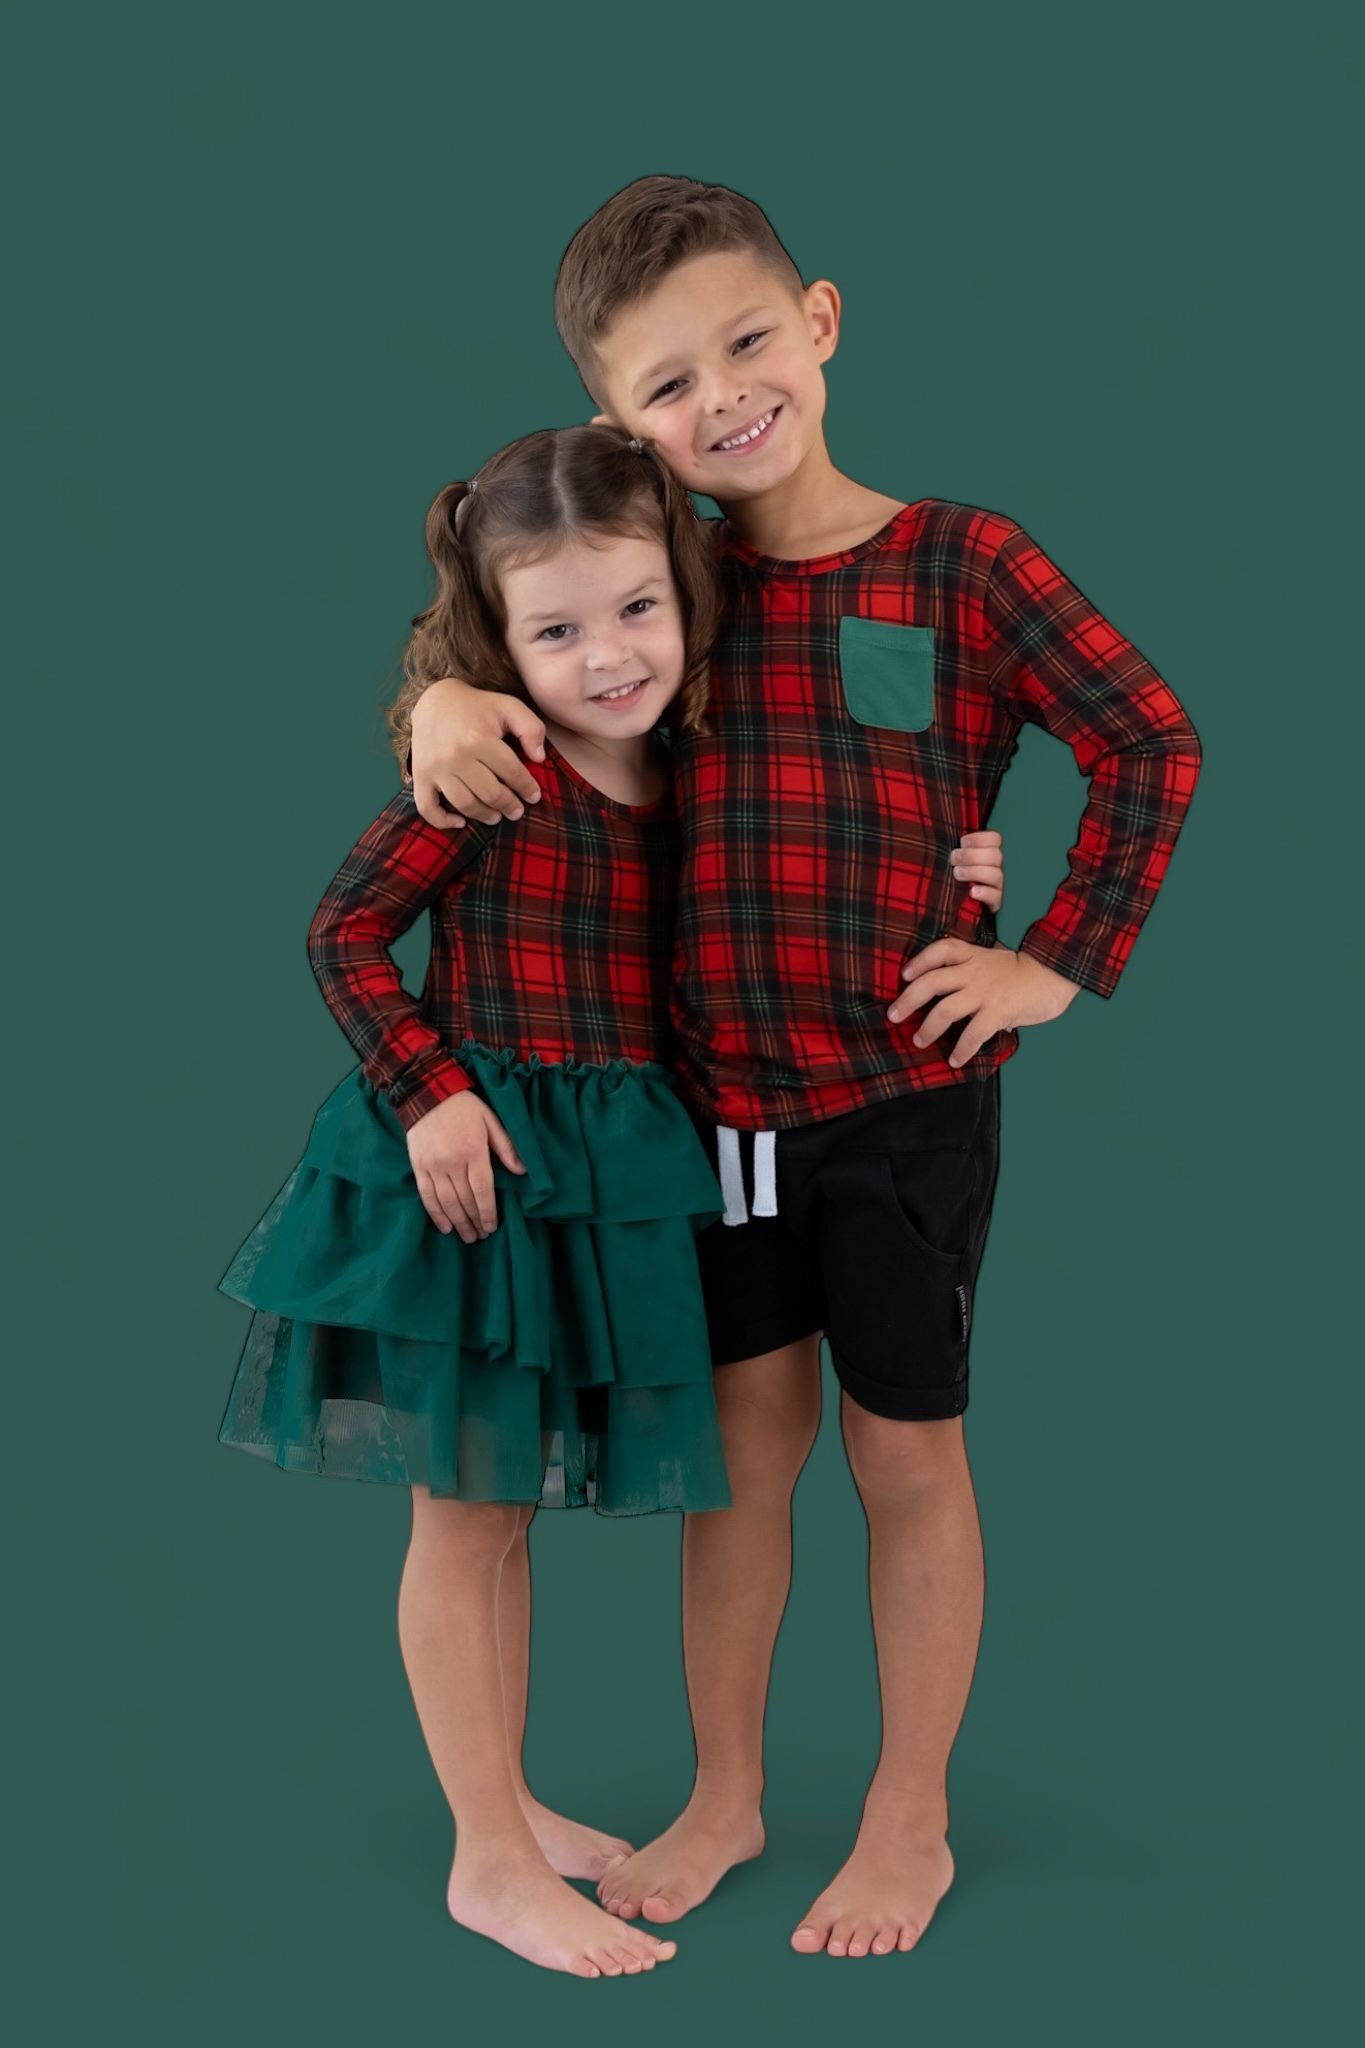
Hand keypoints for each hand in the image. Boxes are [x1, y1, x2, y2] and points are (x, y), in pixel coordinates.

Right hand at [405, 1091, 525, 1241]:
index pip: (482, 1190)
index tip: (492, 1227)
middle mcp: (452, 1162)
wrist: (427, 1093)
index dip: (488, 1212)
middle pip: (465, 1200)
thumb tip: (522, 1171)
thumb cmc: (464, 1107)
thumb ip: (505, 1146)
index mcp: (473, 1151)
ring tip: (467, 1237)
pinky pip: (427, 1196)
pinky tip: (445, 1227)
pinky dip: (436, 1214)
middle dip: (475, 1221)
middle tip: (481, 1236)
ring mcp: (433, 1166)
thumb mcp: (490, 1120)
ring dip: (458, 1222)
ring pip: (447, 1202)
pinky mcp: (418, 1167)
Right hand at [410, 678, 547, 830]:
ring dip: (484, 815)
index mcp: (479, 738)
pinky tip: (460, 823)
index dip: (526, 787)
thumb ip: (531, 728)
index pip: (511, 772)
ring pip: (464, 803)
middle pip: (490, 793)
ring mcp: (435, 768)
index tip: (534, 796)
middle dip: (509, 805)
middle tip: (517, 811)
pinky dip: (442, 821)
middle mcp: (456, 756)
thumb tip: (539, 758)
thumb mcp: (509, 706)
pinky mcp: (420, 775)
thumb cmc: (477, 706)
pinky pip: (427, 807)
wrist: (435, 699)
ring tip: (496, 816)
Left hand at [888, 940, 1079, 1066]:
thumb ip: (979, 975)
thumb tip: (964, 1002)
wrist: (1056, 975)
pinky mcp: (998, 1011)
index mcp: (975, 956)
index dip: (919, 960)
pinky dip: (961, 1049)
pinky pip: (973, 1033)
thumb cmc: (1027, 972)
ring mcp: (985, 992)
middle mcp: (975, 972)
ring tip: (918, 1041)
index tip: (905, 974)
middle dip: (908, 999)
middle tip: (893, 1015)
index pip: (941, 949)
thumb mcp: (998, 962)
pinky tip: (954, 1060)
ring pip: (945, 1010)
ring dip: (928, 1028)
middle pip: (931, 982)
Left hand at [951, 829, 1003, 911]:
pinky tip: (972, 892)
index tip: (962, 842)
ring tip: (957, 874)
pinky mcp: (995, 902)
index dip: (979, 838)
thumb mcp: (956, 859)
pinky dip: (984, 893)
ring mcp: (997, 885)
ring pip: (996, 875)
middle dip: (972, 855)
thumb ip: (956, 848)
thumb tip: (944, 833)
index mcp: (989, 852)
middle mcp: (997, 867)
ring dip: (974, 872)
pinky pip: (995, 897)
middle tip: (954, 858)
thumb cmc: (955, 874)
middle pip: (995, 856)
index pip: (995, 839)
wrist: (957, 903)